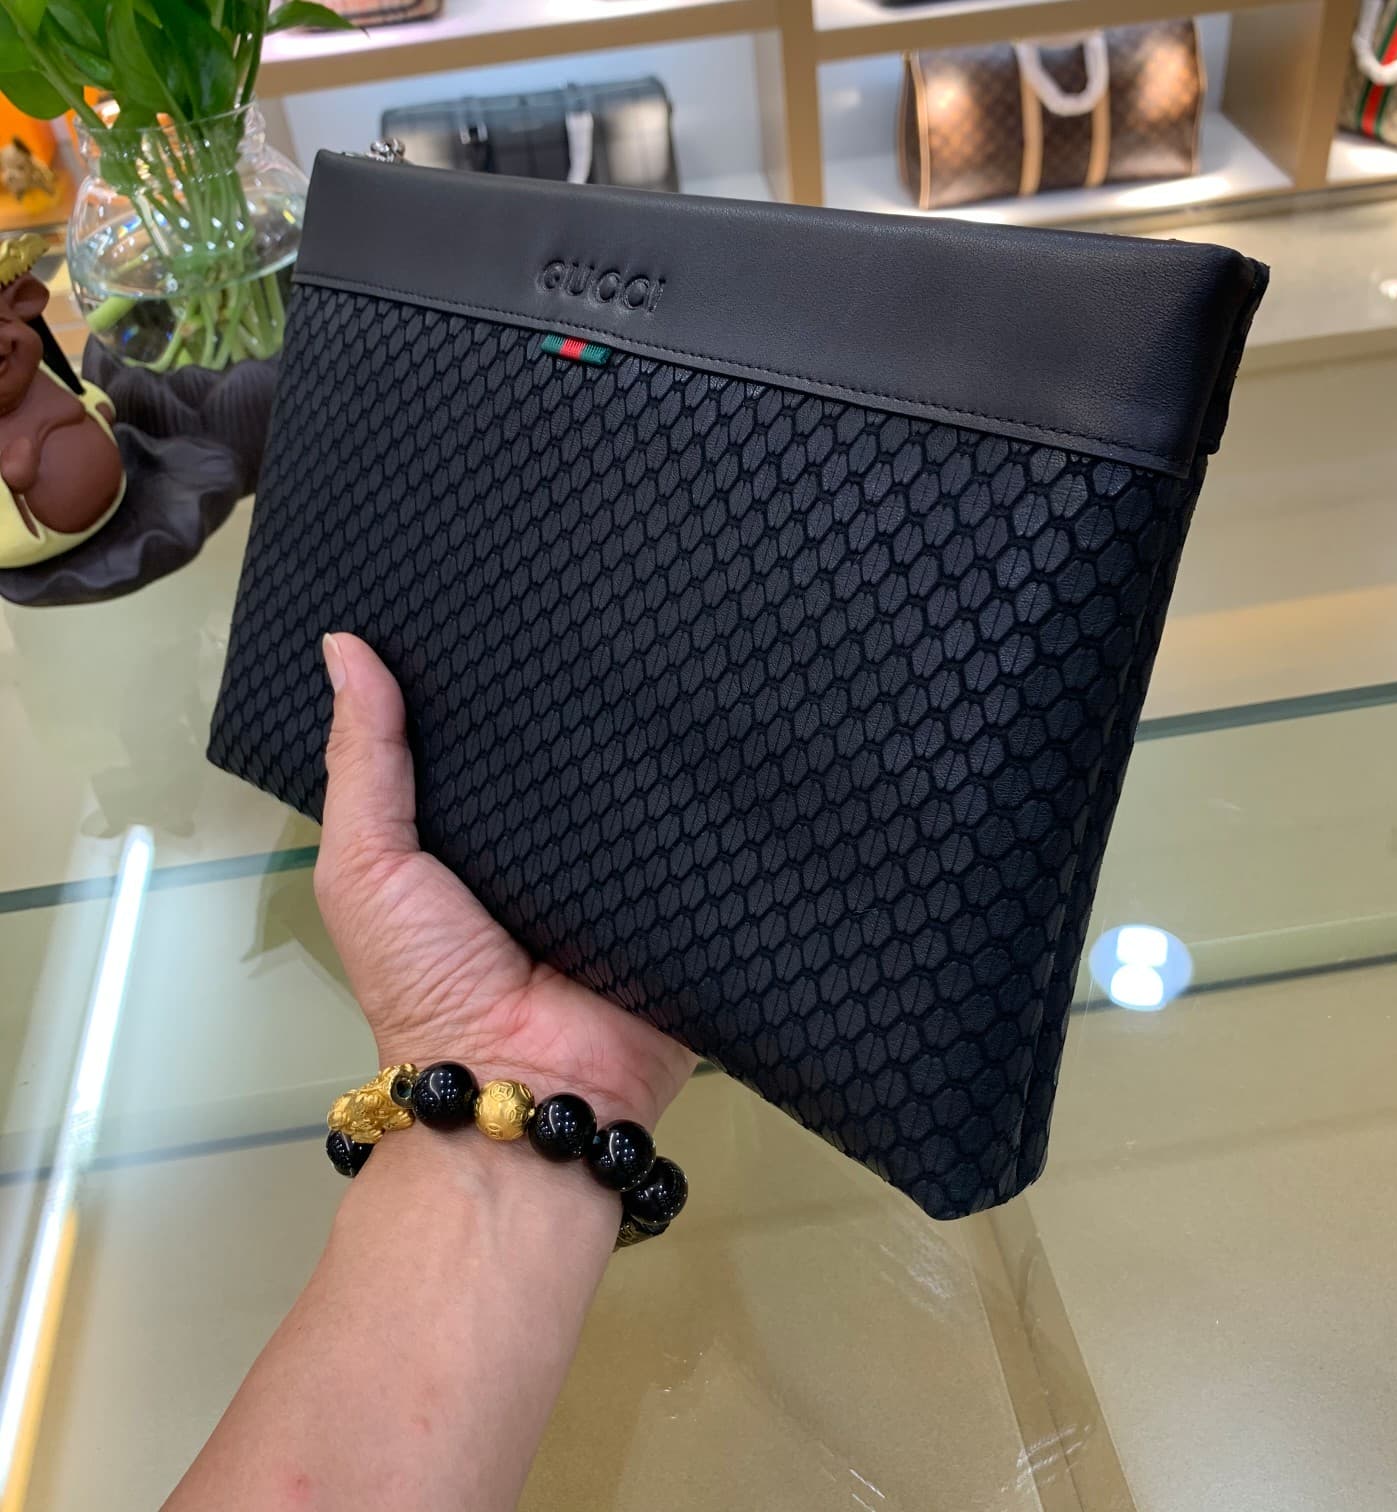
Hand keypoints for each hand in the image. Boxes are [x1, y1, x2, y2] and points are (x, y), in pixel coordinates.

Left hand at [313, 632, 696, 1128]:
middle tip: (624, 598)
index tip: (523, 590)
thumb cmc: (429, 979)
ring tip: (692, 637)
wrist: (525, 1086)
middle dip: (593, 693)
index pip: (499, 736)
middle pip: (578, 755)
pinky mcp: (686, 900)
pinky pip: (703, 840)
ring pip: (644, 788)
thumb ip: (363, 766)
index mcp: (481, 835)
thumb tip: (344, 644)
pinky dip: (713, 799)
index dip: (502, 672)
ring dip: (659, 739)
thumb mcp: (370, 868)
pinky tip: (735, 725)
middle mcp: (557, 847)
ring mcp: (626, 874)